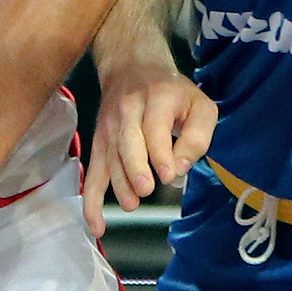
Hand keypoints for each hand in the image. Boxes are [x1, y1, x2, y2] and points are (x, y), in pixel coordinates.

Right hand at [85, 67, 215, 235]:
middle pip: (127, 141)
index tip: (169, 176)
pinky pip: (93, 173)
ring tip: (132, 204)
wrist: (132, 67)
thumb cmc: (173, 92)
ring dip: (118, 183)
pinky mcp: (99, 143)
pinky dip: (91, 200)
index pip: (155, 127)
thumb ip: (197, 137)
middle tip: (145, 190)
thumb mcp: (199, 105)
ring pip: (110, 158)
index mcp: (157, 97)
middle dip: (135, 168)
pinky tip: (97, 224)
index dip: (161, 153)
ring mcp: (109, 127)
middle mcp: (128, 110)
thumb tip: (180, 169)